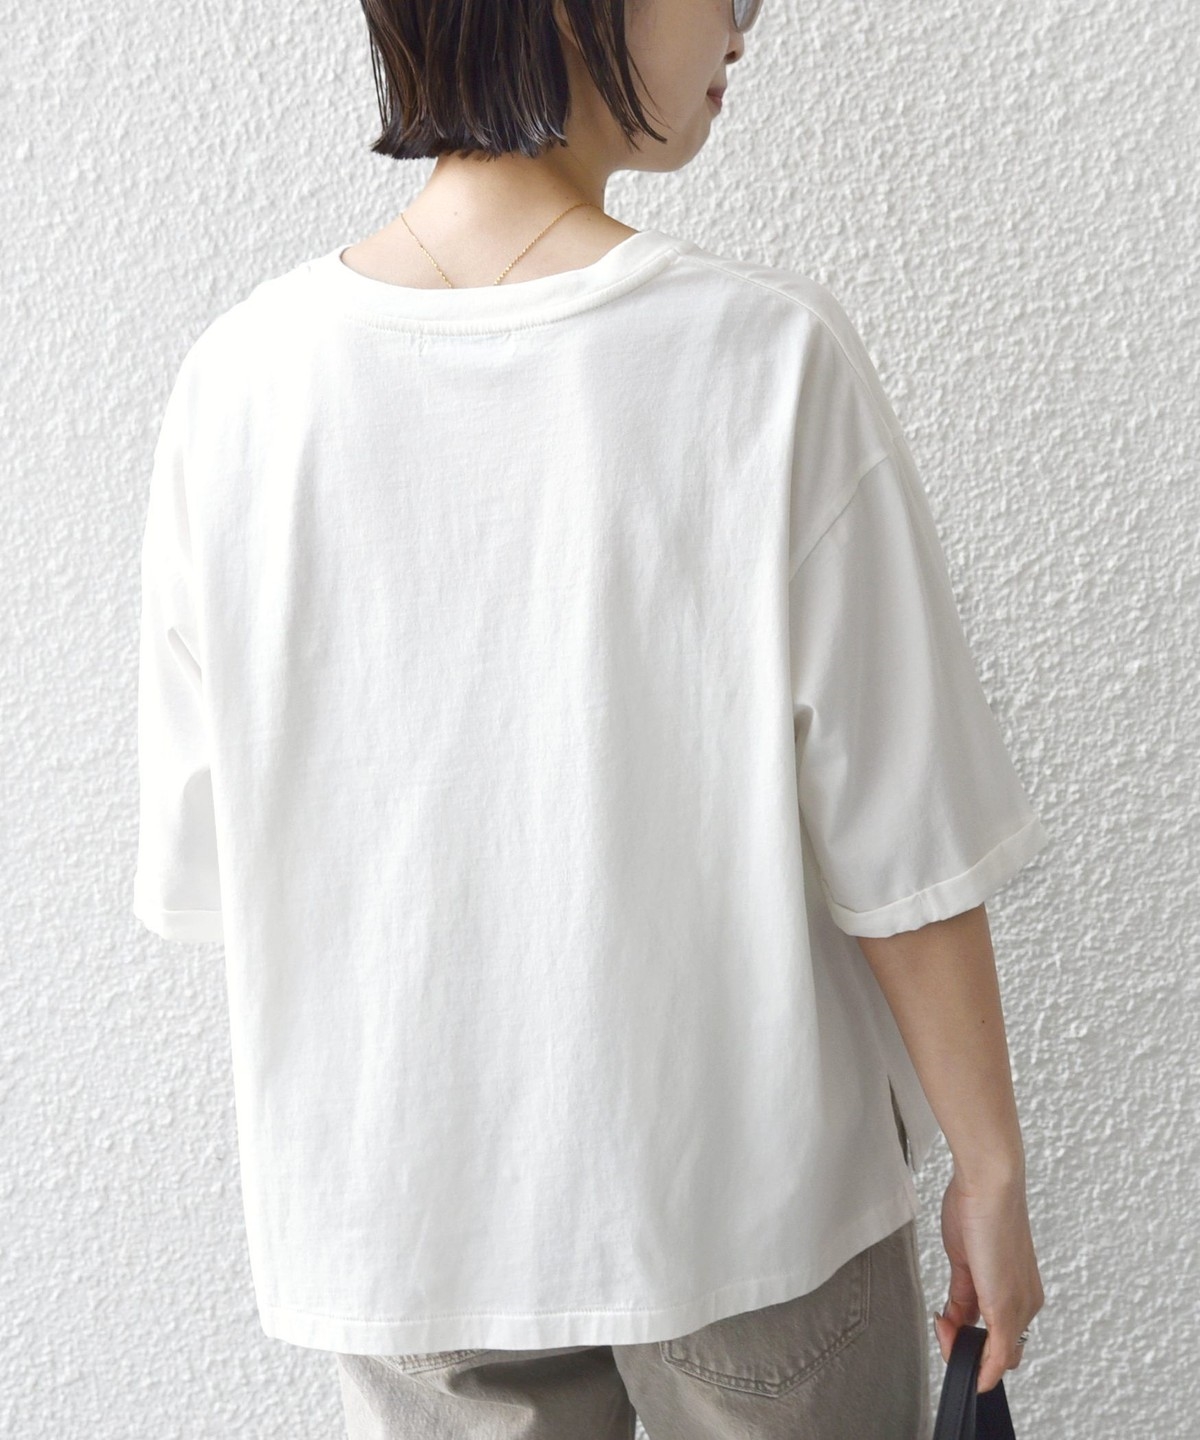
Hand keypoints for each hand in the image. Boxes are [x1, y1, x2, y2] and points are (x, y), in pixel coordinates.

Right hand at [933, 1163, 1044, 1393]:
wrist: (989, 1183)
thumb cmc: (978, 1206)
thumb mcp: (964, 1258)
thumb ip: (963, 1293)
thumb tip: (954, 1318)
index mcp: (1019, 1289)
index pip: (998, 1331)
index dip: (969, 1337)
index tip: (943, 1324)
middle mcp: (1026, 1302)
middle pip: (1002, 1350)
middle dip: (970, 1351)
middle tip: (942, 1331)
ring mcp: (1020, 1307)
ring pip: (1001, 1356)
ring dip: (967, 1354)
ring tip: (943, 1330)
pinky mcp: (1007, 1307)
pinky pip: (999, 1354)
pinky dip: (983, 1369)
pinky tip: (965, 1366)